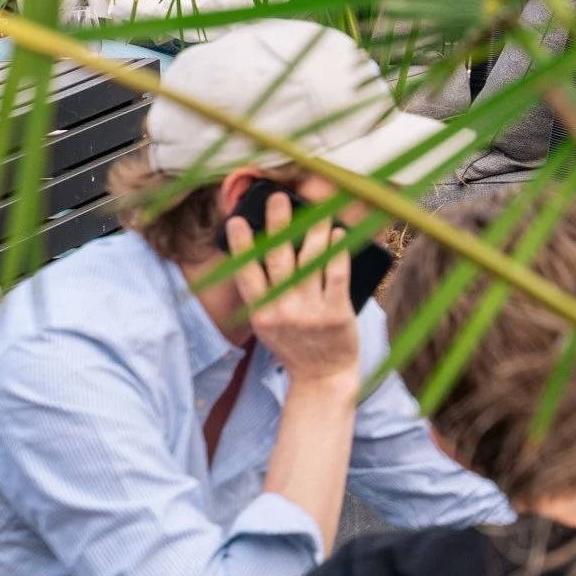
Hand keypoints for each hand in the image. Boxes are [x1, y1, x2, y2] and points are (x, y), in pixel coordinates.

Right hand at [230, 190, 359, 386]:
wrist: (322, 378)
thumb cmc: (295, 346)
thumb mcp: (270, 326)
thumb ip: (267, 296)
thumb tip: (268, 253)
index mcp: (261, 314)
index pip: (247, 274)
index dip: (242, 246)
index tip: (237, 221)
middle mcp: (282, 311)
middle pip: (278, 259)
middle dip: (278, 225)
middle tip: (278, 198)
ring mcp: (309, 312)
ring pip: (310, 261)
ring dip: (314, 231)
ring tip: (318, 211)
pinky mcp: (336, 313)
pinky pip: (336, 274)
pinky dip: (336, 251)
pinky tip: (338, 234)